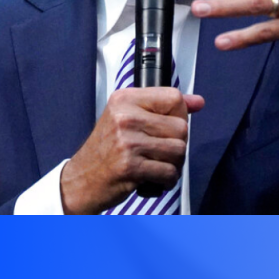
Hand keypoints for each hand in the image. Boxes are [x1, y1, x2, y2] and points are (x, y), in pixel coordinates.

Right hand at [60, 88, 204, 214]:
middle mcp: (125, 117)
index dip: (179, 115)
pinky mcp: (130, 166)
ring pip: (179, 149)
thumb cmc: (107, 150)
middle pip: (181, 127)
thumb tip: (198, 102)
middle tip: (157, 151)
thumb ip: (164, 108)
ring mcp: (127, 142)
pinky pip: (169, 171)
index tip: (167, 126)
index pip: (174, 98)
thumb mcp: (129, 119)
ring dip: (173, 163)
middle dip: (176, 144)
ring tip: (155, 164)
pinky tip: (154, 178)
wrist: (80, 180)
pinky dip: (167, 179)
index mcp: (124, 100)